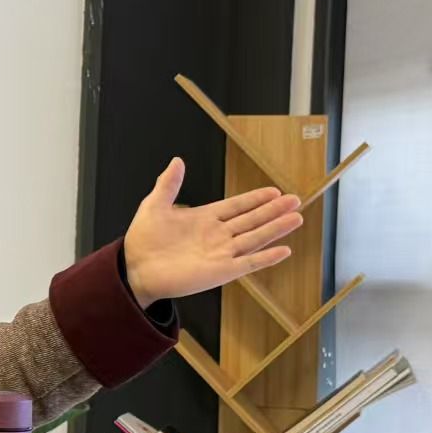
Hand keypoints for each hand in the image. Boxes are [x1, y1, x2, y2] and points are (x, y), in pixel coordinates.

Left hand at [123, 158, 303, 308]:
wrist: (135, 268)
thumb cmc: (142, 239)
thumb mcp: (154, 205)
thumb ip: (168, 184)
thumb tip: (177, 160)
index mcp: (205, 218)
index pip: (237, 206)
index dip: (256, 199)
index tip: (275, 191)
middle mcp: (217, 236)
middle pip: (253, 220)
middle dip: (274, 211)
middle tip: (295, 200)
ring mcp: (221, 254)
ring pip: (256, 238)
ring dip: (276, 229)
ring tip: (296, 218)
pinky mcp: (221, 272)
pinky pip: (249, 264)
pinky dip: (266, 258)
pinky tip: (283, 250)